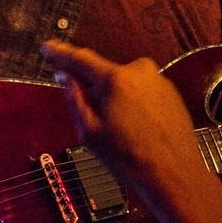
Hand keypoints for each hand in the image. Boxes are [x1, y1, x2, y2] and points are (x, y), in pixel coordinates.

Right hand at [39, 40, 201, 197]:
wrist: (173, 174)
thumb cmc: (131, 157)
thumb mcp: (90, 132)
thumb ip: (74, 98)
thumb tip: (65, 76)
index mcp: (116, 79)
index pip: (80, 59)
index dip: (60, 53)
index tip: (48, 48)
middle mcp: (140, 71)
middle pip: (104, 74)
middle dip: (94, 91)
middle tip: (96, 122)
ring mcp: (158, 79)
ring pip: (123, 84)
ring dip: (116, 100)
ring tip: (123, 132)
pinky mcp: (170, 90)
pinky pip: (141, 91)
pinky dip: (133, 105)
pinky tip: (137, 129)